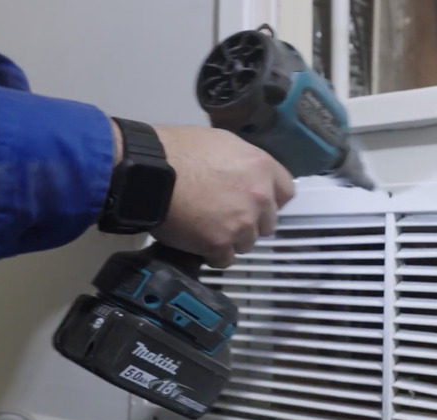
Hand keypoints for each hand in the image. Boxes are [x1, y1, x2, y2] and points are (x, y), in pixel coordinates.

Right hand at [123, 125, 293, 267]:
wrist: (149, 171)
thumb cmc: (179, 150)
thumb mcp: (222, 143)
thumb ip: (244, 164)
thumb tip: (247, 176)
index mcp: (263, 168)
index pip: (287, 193)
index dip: (271, 200)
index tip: (257, 203)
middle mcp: (259, 197)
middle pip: (268, 223)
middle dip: (251, 222)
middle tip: (226, 216)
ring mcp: (241, 223)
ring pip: (248, 243)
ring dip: (232, 239)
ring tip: (208, 228)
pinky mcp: (220, 244)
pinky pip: (225, 259)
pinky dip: (213, 254)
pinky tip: (198, 242)